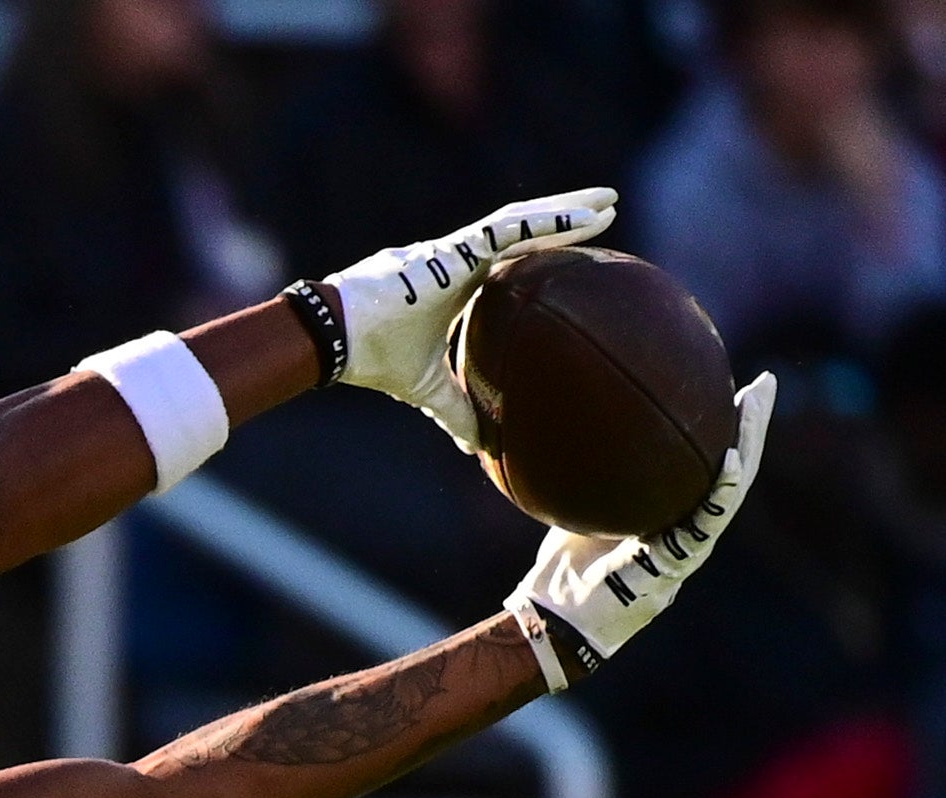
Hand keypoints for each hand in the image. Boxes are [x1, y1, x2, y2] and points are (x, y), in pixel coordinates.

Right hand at [317, 187, 618, 451]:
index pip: (514, 256)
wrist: (336, 339)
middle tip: (609, 208)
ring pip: (523, 220)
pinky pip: (506, 230)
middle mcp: (462, 256)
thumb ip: (454, 411)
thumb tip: (478, 446)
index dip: (548, 246)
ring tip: (606, 203)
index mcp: (458, 280)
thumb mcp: (426, 389)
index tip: (584, 240)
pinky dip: (542, 223)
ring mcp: (458, 248)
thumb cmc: (372, 356)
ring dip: (567, 210)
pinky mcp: (451, 250)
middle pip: (526, 229)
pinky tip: (575, 216)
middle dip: (568, 216)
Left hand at [501, 372, 772, 690]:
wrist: (554, 622)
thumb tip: (584, 430)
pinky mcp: (672, 569)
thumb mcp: (586, 510)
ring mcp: (685, 552)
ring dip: (748, 448)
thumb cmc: (565, 571)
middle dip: (752, 427)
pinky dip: (721, 492)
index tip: (738, 388)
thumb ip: (599, 480)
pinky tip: (733, 459)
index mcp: (673, 520)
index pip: (710, 468)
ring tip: (756, 407)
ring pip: (730, 494)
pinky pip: (705, 526)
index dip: (728, 431)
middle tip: (766, 384)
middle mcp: (688, 534)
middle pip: (732, 473)